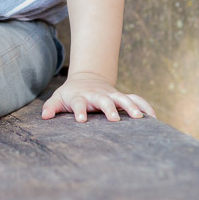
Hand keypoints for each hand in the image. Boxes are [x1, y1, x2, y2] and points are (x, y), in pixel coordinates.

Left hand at [41, 74, 156, 122]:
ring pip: (123, 98)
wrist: (86, 79)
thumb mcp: (58, 98)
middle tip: (114, 119)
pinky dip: (145, 106)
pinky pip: (136, 99)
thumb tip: (44, 117)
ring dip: (131, 106)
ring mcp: (111, 95)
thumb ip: (50, 107)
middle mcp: (97, 95)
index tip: (81, 120)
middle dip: (109, 108)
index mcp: (80, 96)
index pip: (79, 103)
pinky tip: (154, 117)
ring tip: (139, 118)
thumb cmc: (70, 94)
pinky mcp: (122, 97)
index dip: (80, 111)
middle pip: (104, 99)